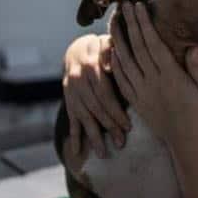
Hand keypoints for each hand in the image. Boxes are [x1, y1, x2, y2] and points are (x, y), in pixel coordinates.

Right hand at [62, 34, 130, 156]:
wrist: (78, 49)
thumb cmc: (103, 47)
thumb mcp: (106, 43)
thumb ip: (109, 52)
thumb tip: (108, 66)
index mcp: (90, 66)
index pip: (103, 94)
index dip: (115, 110)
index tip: (128, 126)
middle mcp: (78, 81)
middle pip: (95, 109)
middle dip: (108, 127)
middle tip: (121, 143)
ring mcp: (71, 93)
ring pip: (83, 117)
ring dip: (93, 136)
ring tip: (104, 154)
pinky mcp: (69, 101)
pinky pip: (71, 120)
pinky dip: (74, 137)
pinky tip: (77, 152)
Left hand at [109, 2, 197, 150]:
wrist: (187, 145)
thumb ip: (197, 68)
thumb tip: (195, 46)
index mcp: (171, 77)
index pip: (153, 44)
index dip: (144, 24)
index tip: (139, 7)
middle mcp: (153, 83)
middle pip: (137, 48)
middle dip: (130, 24)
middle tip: (123, 5)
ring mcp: (142, 93)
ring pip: (125, 62)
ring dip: (118, 40)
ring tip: (114, 22)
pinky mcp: (137, 103)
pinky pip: (121, 80)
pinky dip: (115, 64)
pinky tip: (112, 51)